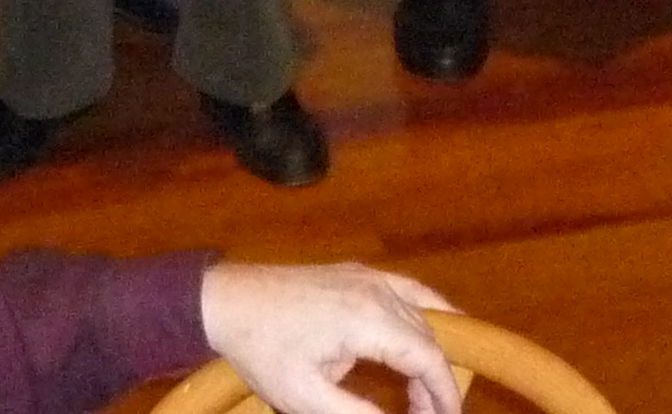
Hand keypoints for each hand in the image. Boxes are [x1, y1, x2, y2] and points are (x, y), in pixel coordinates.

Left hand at [199, 262, 463, 413]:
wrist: (226, 300)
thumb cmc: (262, 351)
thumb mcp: (305, 397)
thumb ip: (356, 413)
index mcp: (367, 320)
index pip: (427, 357)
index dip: (445, 392)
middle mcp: (378, 291)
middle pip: (428, 337)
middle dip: (435, 381)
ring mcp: (370, 276)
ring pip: (423, 313)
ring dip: (430, 352)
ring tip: (426, 390)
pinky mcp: (359, 272)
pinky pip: (409, 290)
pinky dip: (429, 313)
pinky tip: (435, 328)